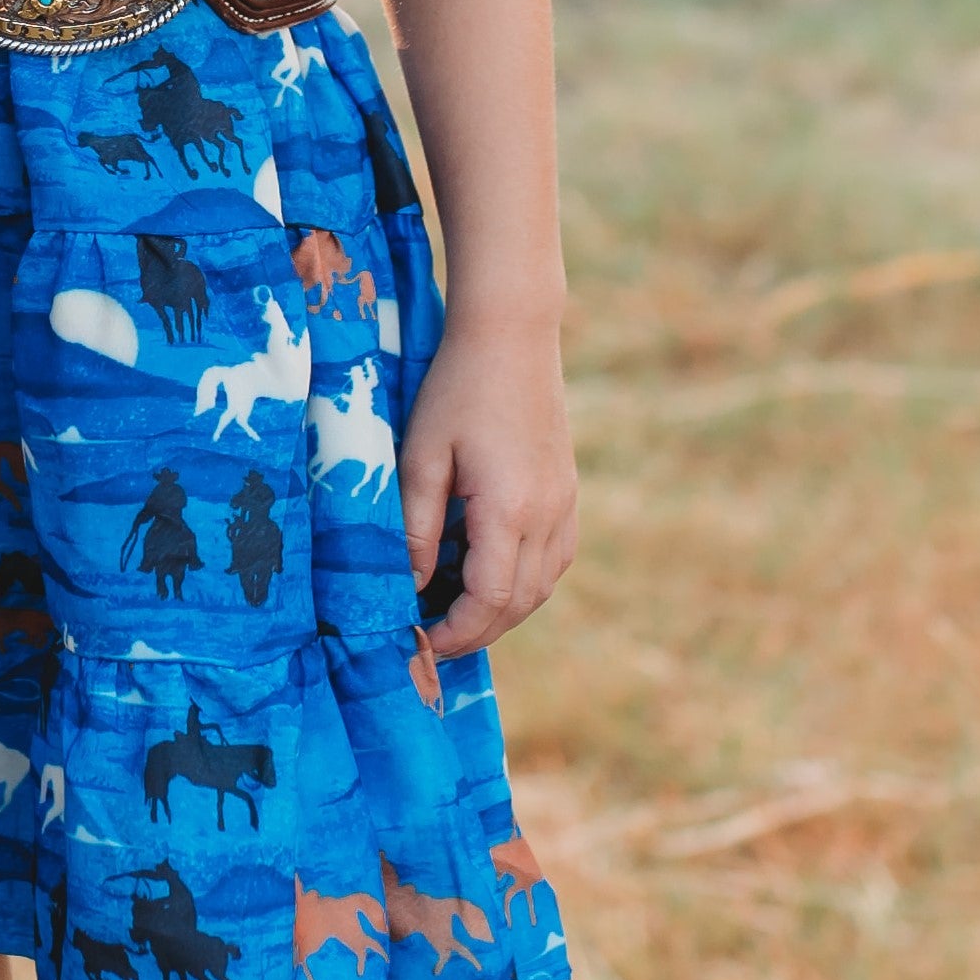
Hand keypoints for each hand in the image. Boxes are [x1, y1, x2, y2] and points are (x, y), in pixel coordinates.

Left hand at [400, 311, 576, 661]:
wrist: (512, 336)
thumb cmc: (456, 390)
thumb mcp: (422, 457)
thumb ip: (416, 527)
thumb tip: (411, 587)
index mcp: (511, 510)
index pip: (490, 600)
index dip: (456, 632)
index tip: (423, 643)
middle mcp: (549, 515)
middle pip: (520, 604)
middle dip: (476, 631)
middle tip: (431, 639)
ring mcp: (566, 505)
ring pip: (542, 586)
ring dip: (501, 611)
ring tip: (454, 611)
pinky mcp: (568, 492)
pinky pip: (553, 559)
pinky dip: (523, 582)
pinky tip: (487, 574)